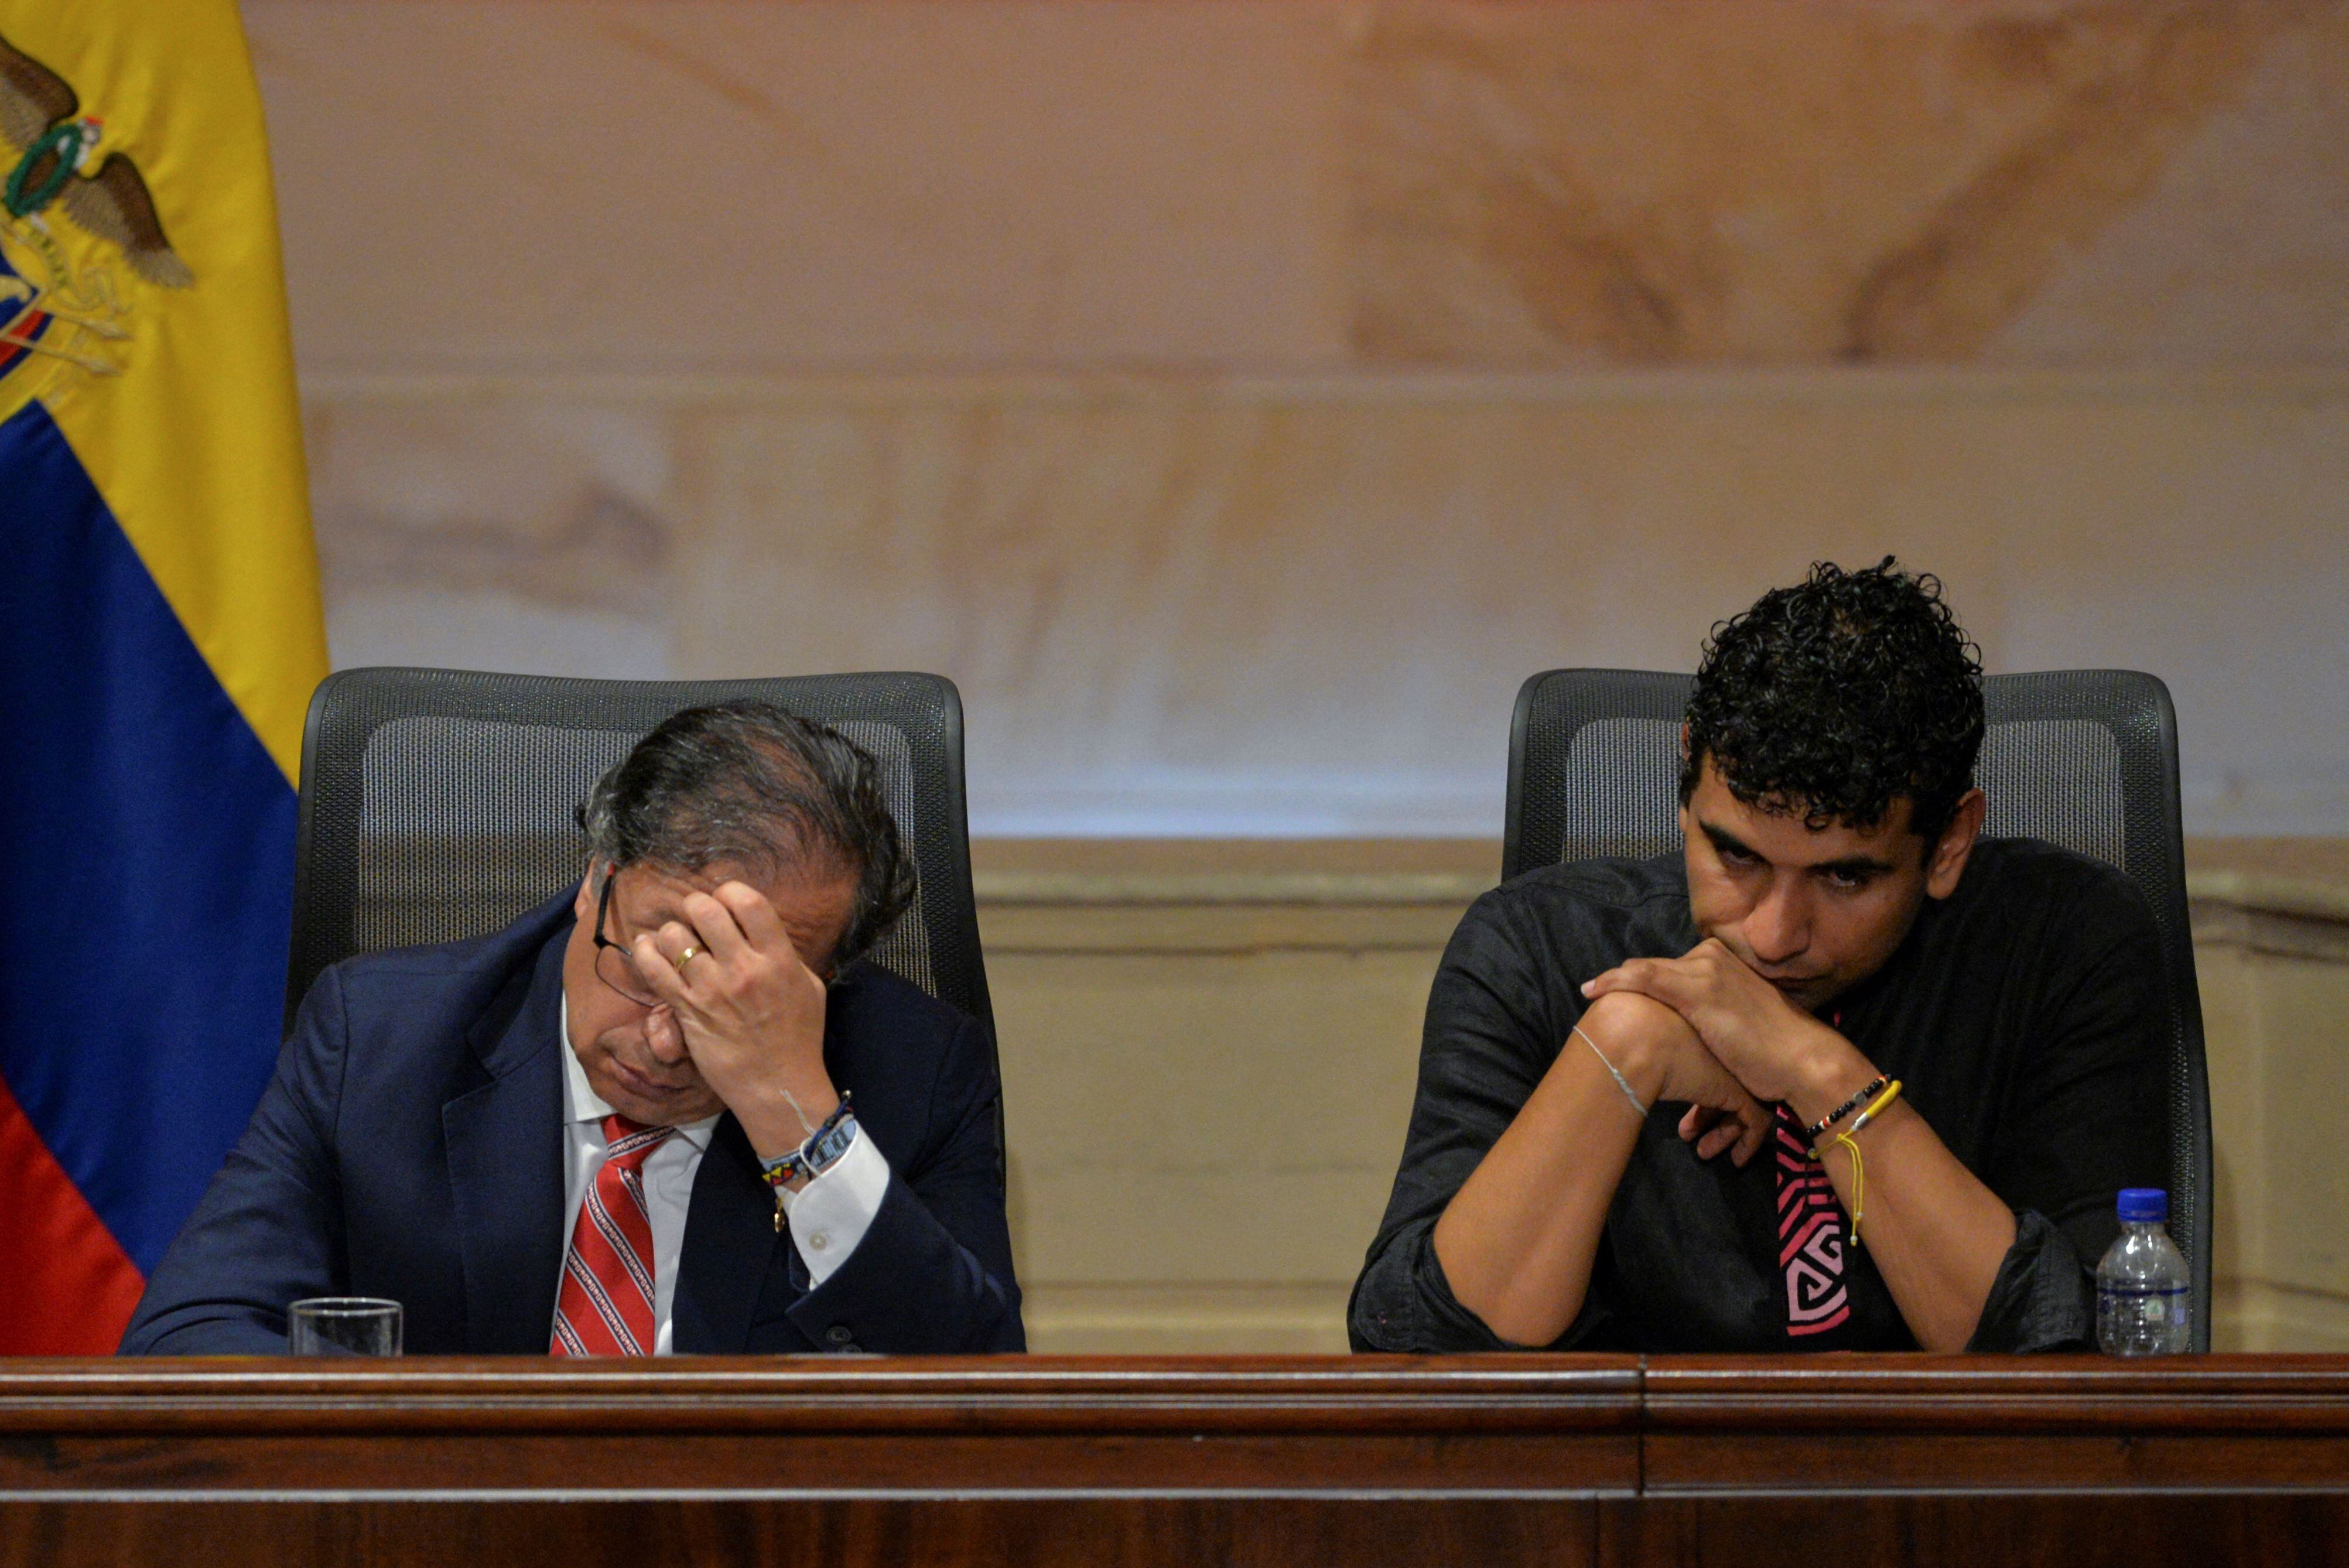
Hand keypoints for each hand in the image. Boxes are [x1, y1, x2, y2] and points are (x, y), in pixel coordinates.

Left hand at [632, 881, 836, 1157]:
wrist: (779, 1086)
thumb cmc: (800, 1039)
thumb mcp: (809, 988)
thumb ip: (787, 956)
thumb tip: (764, 933)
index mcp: (779, 959)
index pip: (748, 902)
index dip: (730, 891)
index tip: (726, 900)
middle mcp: (743, 968)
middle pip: (706, 910)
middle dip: (697, 906)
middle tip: (697, 918)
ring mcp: (712, 989)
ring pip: (675, 936)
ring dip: (672, 932)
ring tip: (676, 940)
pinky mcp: (687, 1010)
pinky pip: (654, 969)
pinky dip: (646, 953)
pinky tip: (648, 948)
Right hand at [1579, 991, 1770, 1165]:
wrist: (1636, 1036)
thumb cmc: (1623, 1024)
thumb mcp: (1629, 1014)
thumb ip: (1631, 1025)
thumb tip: (1609, 1028)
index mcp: (1700, 1021)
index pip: (1705, 1053)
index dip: (1691, 1077)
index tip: (1674, 1100)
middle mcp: (1723, 1041)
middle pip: (1723, 1077)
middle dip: (1707, 1111)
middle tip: (1686, 1131)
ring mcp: (1736, 1065)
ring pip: (1740, 1101)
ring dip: (1721, 1129)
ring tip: (1701, 1150)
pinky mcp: (1744, 1091)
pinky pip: (1755, 1122)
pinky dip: (1747, 1142)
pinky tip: (1734, 1159)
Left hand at [1581, 938, 1870, 1117]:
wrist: (1801, 1059)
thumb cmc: (1773, 1051)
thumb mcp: (1739, 1022)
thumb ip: (1713, 1014)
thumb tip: (1691, 1027)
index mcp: (1723, 962)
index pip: (1670, 967)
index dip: (1641, 978)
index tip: (1615, 989)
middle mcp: (1712, 958)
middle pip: (1656, 968)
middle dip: (1627, 983)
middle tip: (1596, 992)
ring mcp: (1705, 971)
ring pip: (1646, 970)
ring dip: (1616, 983)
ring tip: (1590, 990)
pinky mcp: (1699, 991)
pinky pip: (1646, 978)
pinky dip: (1617, 981)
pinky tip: (1593, 989)